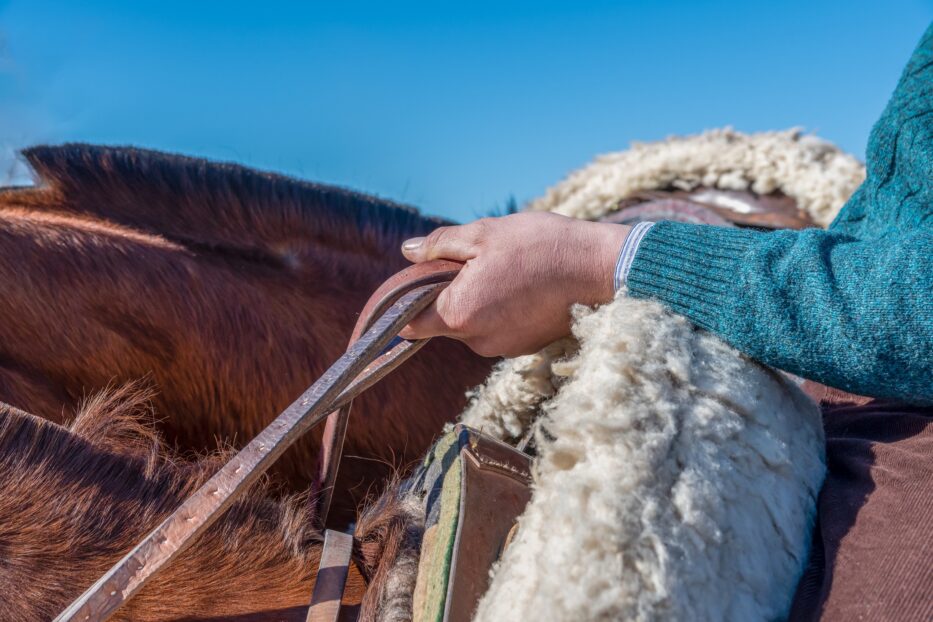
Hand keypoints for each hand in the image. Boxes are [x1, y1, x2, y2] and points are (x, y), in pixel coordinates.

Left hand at [399, 212, 630, 356]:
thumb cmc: (541, 247)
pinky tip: (523, 283)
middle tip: (471, 259)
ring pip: (472, 323)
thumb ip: (440, 245)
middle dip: (448, 292)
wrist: (602, 269)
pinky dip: (501, 308)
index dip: (404, 302)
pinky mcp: (526, 346)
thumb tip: (408, 251)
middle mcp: (478, 340)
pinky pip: (498, 327)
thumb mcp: (484, 234)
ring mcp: (504, 347)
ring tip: (506, 268)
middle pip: (443, 321)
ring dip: (477, 299)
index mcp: (459, 314)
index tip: (414, 280)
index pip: (408, 324)